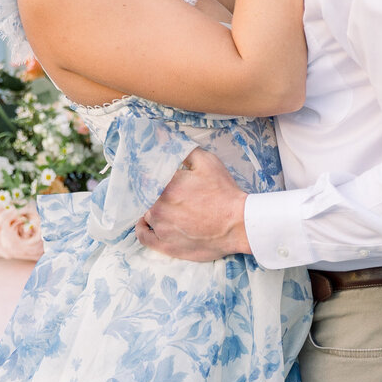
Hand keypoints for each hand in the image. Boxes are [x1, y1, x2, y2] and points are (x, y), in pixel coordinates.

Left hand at [135, 150, 251, 260]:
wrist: (238, 224)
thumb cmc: (224, 193)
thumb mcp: (207, 162)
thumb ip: (181, 149)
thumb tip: (160, 135)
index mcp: (166, 186)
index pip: (146, 176)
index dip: (150, 175)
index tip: (155, 175)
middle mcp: (158, 207)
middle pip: (144, 196)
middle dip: (151, 191)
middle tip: (165, 191)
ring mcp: (161, 228)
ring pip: (145, 214)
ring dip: (151, 208)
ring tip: (163, 206)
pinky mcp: (166, 246)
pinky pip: (144, 237)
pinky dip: (142, 228)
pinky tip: (146, 223)